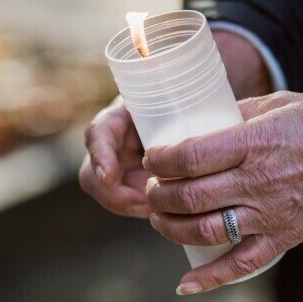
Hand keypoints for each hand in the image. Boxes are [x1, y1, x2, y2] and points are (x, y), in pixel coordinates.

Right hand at [79, 30, 271, 216]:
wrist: (197, 105)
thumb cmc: (189, 93)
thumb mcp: (183, 87)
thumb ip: (186, 90)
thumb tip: (208, 97)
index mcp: (121, 115)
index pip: (97, 134)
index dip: (99, 155)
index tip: (110, 175)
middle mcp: (116, 142)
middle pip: (94, 175)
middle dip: (113, 194)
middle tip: (143, 203)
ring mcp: (124, 166)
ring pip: (110, 194)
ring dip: (131, 205)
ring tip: (160, 209)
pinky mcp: (138, 184)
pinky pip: (132, 204)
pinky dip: (145, 210)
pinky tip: (167, 214)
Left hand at [142, 92, 302, 293]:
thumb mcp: (279, 104)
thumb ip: (236, 114)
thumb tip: (199, 122)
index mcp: (254, 143)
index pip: (189, 158)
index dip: (160, 160)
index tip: (152, 158)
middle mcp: (258, 182)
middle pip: (189, 196)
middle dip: (157, 194)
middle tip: (150, 187)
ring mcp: (271, 215)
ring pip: (205, 231)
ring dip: (170, 227)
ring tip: (159, 217)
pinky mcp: (285, 238)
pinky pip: (242, 265)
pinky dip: (210, 279)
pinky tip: (184, 284)